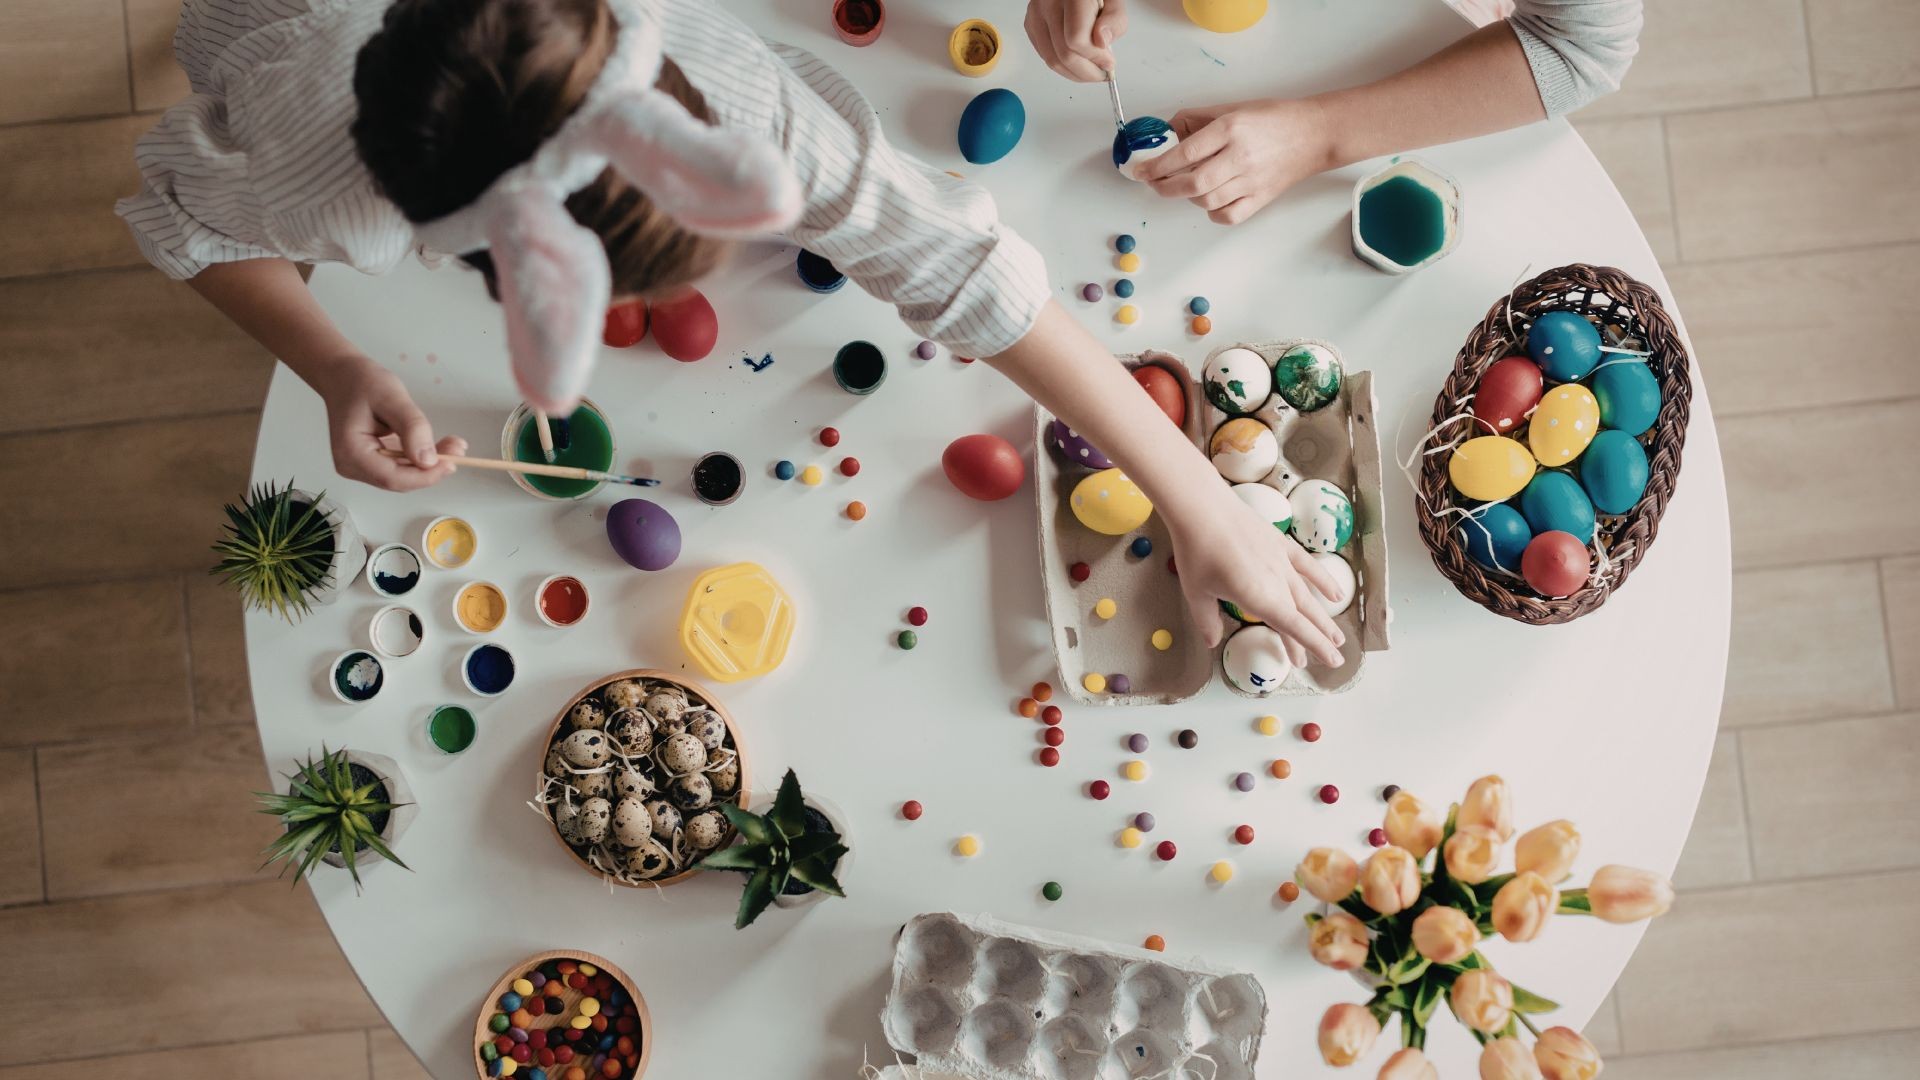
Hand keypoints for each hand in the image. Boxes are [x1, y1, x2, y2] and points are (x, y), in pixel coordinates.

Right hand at [312, 355, 465, 491]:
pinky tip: (441, 446)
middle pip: (400, 480)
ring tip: (455, 445)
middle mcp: (352, 466)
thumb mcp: (391, 398)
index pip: (392, 478)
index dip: (425, 476)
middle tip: (459, 449)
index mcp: (351, 453)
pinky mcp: (372, 461)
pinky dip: (421, 457)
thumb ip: (412, 428)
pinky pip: (401, 466)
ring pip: (404, 475)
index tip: (452, 462)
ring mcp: (361, 466)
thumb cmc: (362, 382)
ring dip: (431, 464)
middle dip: (432, 469)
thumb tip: (429, 460)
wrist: (343, 375)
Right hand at [1024, 0, 1126, 81]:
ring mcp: (1036, 14)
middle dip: (1086, 72)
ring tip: (1091, 69)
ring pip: (1052, 60)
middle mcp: (1048, 3)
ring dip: (1074, 73)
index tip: (1108, 63)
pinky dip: (1063, 64)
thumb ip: (1115, 19)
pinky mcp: (1031, 24)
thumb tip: (1101, 42)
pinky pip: (1045, 56)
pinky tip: (1077, 59)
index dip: (1094, 58)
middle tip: (1101, 72)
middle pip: (1063, 54)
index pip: (1076, 40)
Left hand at [1143, 98, 1333, 223]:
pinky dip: (1212, 213)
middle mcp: (1240, 156)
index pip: (1185, 152)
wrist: (1313, 134)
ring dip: (1187, 197)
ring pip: (1207, 201)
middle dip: (1165, 187)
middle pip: (1193, 183)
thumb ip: (1197, 119)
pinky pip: (1227, 216)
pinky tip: (1210, 200)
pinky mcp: (1261, 198)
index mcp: (1231, 129)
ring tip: (1185, 186)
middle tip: (1154, 183)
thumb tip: (1166, 132)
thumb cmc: (1273, 119)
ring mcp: (1252, 181)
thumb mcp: (1232, 108)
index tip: (1140, 171)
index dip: (1157, 165)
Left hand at [1164, 486, 1346, 668]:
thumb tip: (1213, 643)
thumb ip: (1208, 621)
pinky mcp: (1280, 544)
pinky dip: (1322, 580)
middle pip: (1304, 615)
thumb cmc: (1196, 552)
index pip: (1295, 629)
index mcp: (1260, 599)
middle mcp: (1278, 582)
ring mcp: (1282, 562)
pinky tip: (1334, 593)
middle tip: (1335, 657)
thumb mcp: (1196, 593)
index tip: (1333, 661)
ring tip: (1337, 636)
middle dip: (1320, 638)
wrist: (1203, 508)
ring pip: (1308, 595)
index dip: (1315, 646)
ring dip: (1323, 616)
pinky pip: (1307, 566)